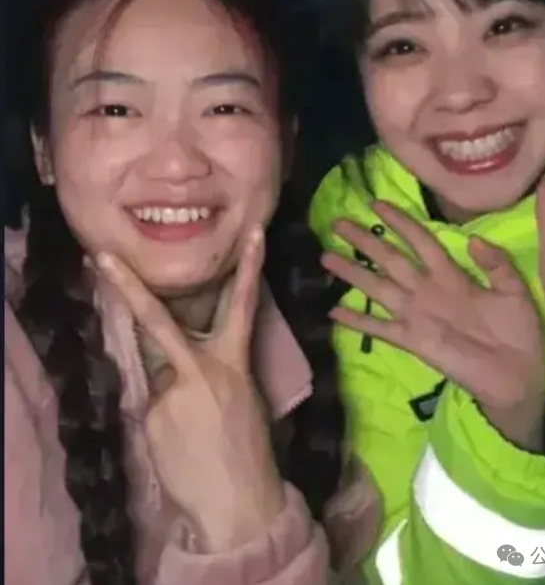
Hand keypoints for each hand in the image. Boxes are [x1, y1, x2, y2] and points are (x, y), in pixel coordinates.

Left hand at [96, 228, 285, 551]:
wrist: (238, 502)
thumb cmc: (248, 449)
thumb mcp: (241, 396)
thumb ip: (211, 372)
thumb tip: (177, 367)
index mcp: (233, 362)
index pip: (242, 306)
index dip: (250, 268)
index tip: (253, 233)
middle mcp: (199, 370)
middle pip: (157, 322)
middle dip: (128, 287)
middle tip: (101, 257)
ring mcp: (170, 394)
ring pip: (159, 380)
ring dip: (171, 397)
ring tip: (194, 431)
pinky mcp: (151, 418)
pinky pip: (153, 408)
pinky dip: (163, 421)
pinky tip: (180, 443)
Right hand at [321, 202, 544, 449]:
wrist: (520, 377)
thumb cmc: (519, 333)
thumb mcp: (515, 291)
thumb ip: (496, 264)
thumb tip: (473, 239)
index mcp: (453, 276)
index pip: (422, 242)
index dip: (401, 223)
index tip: (377, 204)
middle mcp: (429, 291)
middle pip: (391, 259)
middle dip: (365, 241)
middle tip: (337, 223)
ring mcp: (419, 316)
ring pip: (379, 288)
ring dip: (353, 274)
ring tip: (327, 258)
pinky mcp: (415, 342)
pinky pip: (382, 329)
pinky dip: (359, 321)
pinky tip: (334, 312)